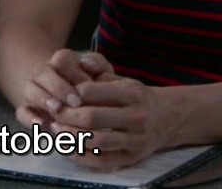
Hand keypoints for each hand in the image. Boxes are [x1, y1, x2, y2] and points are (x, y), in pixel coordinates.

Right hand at [15, 50, 116, 126]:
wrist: (78, 100)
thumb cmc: (93, 84)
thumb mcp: (100, 72)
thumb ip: (98, 64)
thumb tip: (88, 64)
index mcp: (62, 61)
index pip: (61, 59)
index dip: (73, 73)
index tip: (86, 88)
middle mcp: (44, 73)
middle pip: (42, 72)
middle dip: (58, 87)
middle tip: (75, 102)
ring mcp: (33, 91)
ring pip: (29, 90)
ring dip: (42, 100)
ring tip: (57, 110)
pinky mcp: (27, 110)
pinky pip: (21, 112)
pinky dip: (29, 119)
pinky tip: (42, 125)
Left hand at [51, 72, 173, 169]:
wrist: (167, 119)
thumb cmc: (137, 98)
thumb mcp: (123, 80)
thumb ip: (101, 71)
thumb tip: (81, 61)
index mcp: (132, 93)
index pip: (94, 92)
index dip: (71, 94)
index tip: (59, 96)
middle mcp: (136, 117)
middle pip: (93, 118)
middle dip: (67, 116)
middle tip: (54, 113)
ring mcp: (136, 140)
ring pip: (97, 141)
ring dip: (71, 137)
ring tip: (57, 130)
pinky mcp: (132, 157)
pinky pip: (103, 161)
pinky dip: (81, 157)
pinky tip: (68, 148)